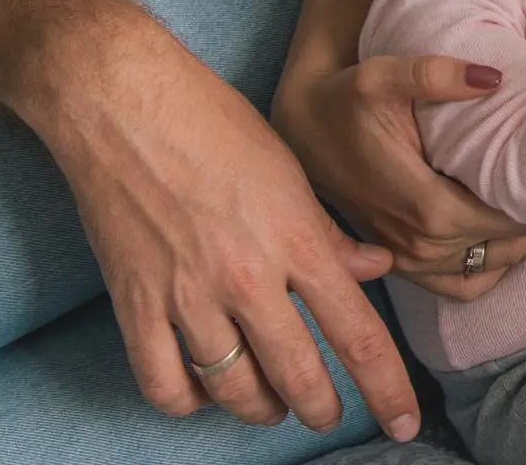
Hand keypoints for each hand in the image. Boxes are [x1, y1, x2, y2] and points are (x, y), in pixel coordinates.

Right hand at [53, 40, 420, 437]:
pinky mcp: (135, 303)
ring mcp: (188, 295)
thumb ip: (333, 232)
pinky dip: (189, 401)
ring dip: (261, 409)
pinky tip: (205, 392)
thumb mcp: (292, 171)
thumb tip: (377, 269)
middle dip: (322, 409)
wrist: (122, 101)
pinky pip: (165, 384)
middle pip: (299, 377)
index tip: (404, 423)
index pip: (359, 335)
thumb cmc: (215, 123)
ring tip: (273, 404)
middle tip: (329, 413)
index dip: (387, 390)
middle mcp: (248, 277)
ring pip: (235, 390)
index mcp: (298, 240)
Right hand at [270, 53, 525, 302]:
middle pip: (500, 246)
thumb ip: (436, 73)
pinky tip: (506, 237)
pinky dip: (490, 269)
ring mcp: (408, 261)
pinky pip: (461, 286)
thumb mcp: (383, 74)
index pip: (502, 221)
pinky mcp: (402, 265)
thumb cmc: (346, 99)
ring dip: (518, 246)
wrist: (305, 128)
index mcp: (422, 205)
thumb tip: (494, 79)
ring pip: (486, 270)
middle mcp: (418, 244)